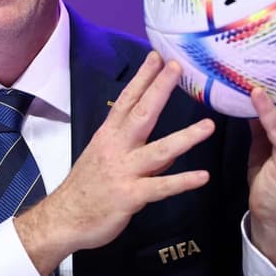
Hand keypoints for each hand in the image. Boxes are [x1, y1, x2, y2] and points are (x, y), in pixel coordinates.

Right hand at [14, 51, 214, 275]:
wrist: (65, 218)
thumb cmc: (86, 187)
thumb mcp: (106, 160)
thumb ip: (139, 151)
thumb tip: (171, 148)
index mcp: (109, 136)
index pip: (127, 101)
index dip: (142, 78)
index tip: (156, 57)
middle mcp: (116, 148)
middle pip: (141, 114)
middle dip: (160, 89)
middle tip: (176, 68)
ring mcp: (124, 171)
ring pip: (159, 150)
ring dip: (185, 137)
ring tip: (210, 126)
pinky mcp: (130, 196)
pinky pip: (160, 188)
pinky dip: (181, 182)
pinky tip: (202, 177)